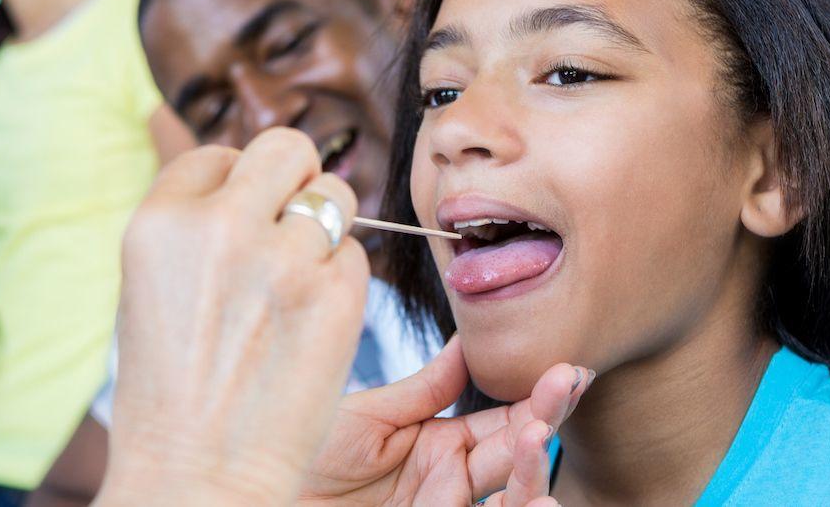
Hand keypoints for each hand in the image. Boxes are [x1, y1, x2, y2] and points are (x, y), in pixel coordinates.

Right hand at [98, 128, 370, 505]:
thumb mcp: (148, 290)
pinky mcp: (335, 294)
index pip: (216, 154)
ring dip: (325, 229)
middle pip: (285, 148)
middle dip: (293, 178)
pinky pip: (356, 255)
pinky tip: (310, 325)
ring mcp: (282, 259)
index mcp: (159, 222)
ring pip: (335, 195)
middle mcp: (219, 227)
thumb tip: (243, 187)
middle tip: (289, 224)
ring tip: (297, 285)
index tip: (241, 220)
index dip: (235, 184)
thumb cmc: (170, 392)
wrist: (198, 472)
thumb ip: (192, 230)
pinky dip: (342, 283)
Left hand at [299, 337, 592, 505]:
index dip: (538, 395)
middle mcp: (452, 481)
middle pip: (515, 452)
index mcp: (440, 445)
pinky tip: (535, 497)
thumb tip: (470, 339)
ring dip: (530, 465)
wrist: (260, 495)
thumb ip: (426, 387)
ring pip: (510, 495)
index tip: (567, 367)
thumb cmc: (305, 455)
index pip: (503, 418)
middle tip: (569, 381)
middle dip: (545, 416)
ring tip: (537, 429)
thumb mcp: (368, 416)